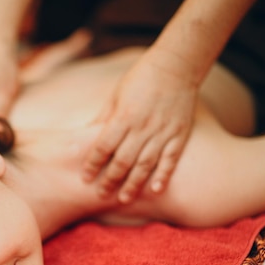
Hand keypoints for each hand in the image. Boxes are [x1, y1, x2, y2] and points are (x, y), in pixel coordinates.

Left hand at [83, 48, 197, 202]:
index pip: (103, 147)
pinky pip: (170, 159)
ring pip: (145, 165)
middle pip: (122, 161)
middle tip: (101, 194)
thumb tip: (86, 137)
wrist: (176, 65)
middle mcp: (142, 128)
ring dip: (133, 184)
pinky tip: (155, 190)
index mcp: (123, 117)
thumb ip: (102, 119)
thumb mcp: (115, 97)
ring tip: (123, 198)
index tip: (85, 177)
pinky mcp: (179, 134)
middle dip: (110, 180)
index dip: (92, 164)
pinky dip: (163, 175)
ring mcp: (162, 132)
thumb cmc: (140, 79)